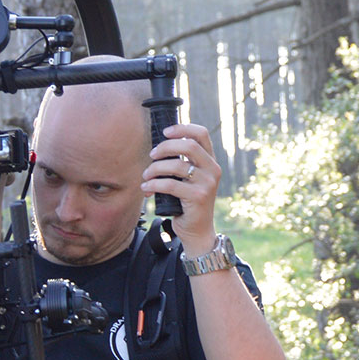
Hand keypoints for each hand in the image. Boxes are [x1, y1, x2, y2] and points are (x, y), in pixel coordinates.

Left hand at [143, 122, 219, 248]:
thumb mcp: (189, 179)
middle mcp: (213, 169)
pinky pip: (170, 184)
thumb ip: (182, 163)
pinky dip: (153, 185)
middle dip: (165, 147)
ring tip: (146, 176)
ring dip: (155, 168)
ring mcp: (207, 183)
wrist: (198, 231)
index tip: (165, 132)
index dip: (182, 128)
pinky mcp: (198, 197)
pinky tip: (146, 188)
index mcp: (210, 161)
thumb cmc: (188, 203)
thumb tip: (158, 148)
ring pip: (176, 165)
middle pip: (188, 145)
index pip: (201, 134)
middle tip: (152, 155)